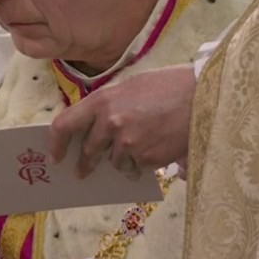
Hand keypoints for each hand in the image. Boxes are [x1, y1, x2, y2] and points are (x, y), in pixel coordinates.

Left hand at [46, 65, 195, 178]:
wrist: (203, 95)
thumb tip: (92, 127)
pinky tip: (155, 150)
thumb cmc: (168, 86)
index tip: (55, 156)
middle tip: (82, 171)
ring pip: (115, 163)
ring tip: (140, 146)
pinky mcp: (148, 158)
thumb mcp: (130, 87)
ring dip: (122, 161)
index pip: (64, 125)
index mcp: (102, 100)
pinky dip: (141, 165)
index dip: (56, 144)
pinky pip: (137, 168)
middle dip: (85, 164)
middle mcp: (111, 123)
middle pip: (88, 151)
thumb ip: (108, 106)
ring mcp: (129, 143)